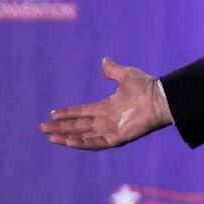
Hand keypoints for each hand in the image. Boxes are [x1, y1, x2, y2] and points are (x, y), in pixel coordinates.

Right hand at [41, 57, 173, 149]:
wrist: (160, 98)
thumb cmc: (146, 86)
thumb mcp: (126, 75)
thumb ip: (113, 70)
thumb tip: (104, 61)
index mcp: (108, 107)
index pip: (83, 111)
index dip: (68, 113)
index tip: (52, 113)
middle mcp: (108, 120)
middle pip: (79, 125)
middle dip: (61, 127)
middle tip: (43, 128)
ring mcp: (112, 130)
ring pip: (84, 136)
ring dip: (67, 136)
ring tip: (51, 136)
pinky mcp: (118, 138)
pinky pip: (97, 143)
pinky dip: (83, 143)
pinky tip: (69, 141)